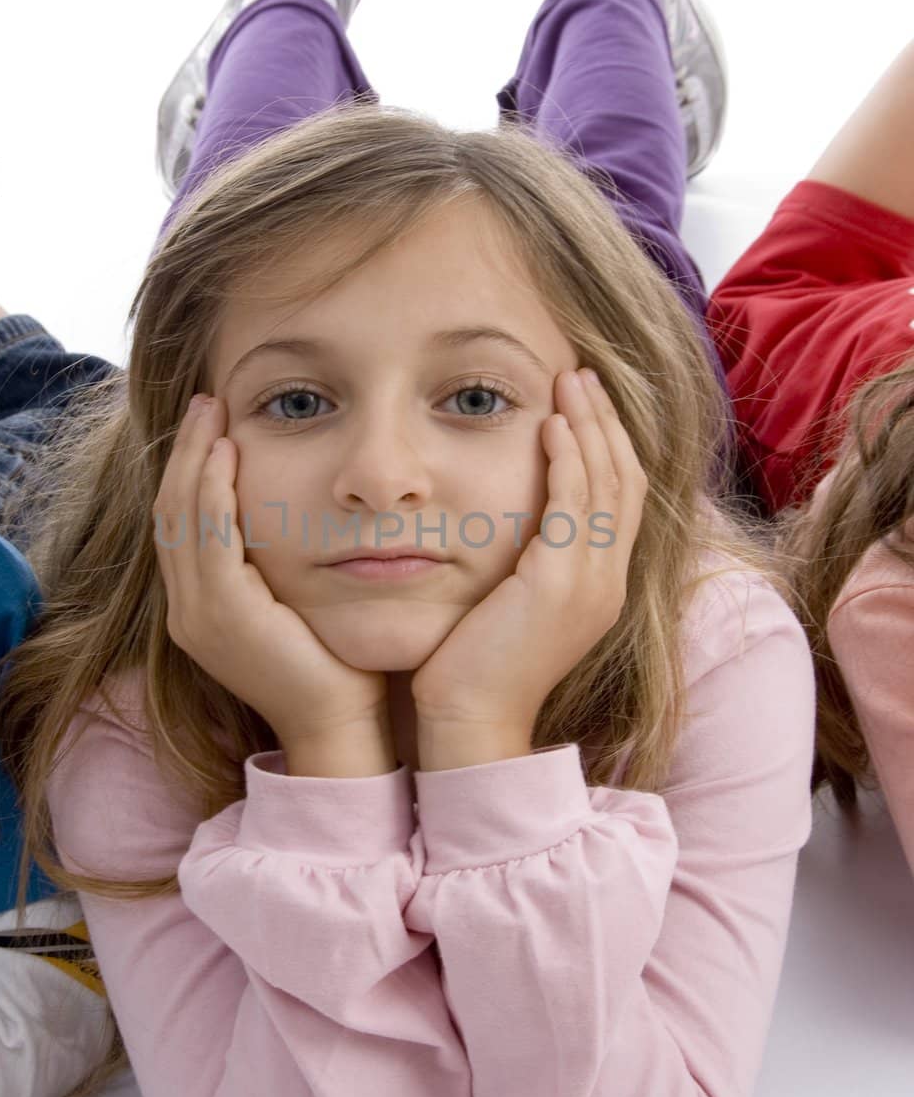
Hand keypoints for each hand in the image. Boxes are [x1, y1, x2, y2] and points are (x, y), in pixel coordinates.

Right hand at [154, 396, 389, 748]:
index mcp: (198, 607)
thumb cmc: (331, 664)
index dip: (187, 468)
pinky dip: (212, 491)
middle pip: (170, 511)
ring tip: (211, 411)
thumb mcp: (292, 601)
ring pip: (181, 517)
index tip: (209, 423)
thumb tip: (287, 512)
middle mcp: (186, 610)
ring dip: (193, 458)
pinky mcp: (222, 615)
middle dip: (184, 451)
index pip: (180, 522)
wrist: (338, 723)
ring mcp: (197, 615)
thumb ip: (274, 562)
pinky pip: (208, 538)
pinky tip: (226, 454)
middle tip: (204, 400)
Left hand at [411, 367, 647, 733]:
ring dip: (590, 425)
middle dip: (606, 422)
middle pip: (625, 480)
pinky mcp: (560, 584)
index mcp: (601, 586)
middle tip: (582, 375)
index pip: (622, 498)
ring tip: (569, 381)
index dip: (609, 444)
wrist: (471, 721)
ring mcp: (591, 584)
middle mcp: (608, 582)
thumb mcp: (512, 604)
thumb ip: (526, 561)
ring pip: (606, 483)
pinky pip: (575, 505)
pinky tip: (551, 424)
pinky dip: (569, 458)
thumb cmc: (474, 668)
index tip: (584, 402)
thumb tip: (513, 522)